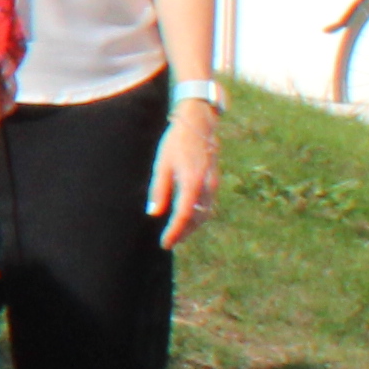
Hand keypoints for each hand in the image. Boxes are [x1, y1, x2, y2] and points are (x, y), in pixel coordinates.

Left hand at [152, 92, 225, 246]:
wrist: (198, 125)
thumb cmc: (176, 143)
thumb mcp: (162, 165)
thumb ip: (159, 190)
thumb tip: (154, 212)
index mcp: (191, 182)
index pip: (183, 215)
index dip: (174, 231)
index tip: (165, 243)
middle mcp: (206, 186)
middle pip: (197, 218)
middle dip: (184, 233)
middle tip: (169, 242)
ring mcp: (213, 184)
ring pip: (205, 213)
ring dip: (192, 226)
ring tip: (177, 234)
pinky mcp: (214, 182)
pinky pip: (208, 205)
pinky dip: (198, 216)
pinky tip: (187, 218)